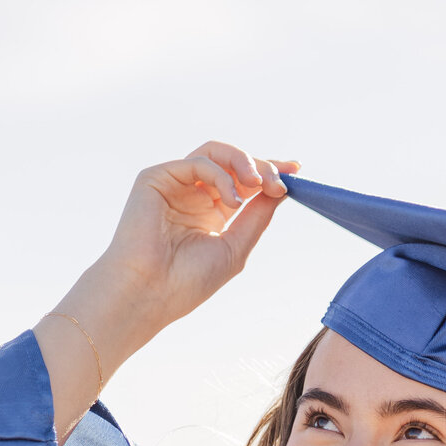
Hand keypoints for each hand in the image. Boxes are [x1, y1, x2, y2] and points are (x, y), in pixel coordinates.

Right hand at [101, 142, 298, 330]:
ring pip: (215, 152)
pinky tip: (232, 199)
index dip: (268, 172)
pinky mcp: (156, 177)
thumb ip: (257, 217)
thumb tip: (280, 190)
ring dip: (243, 162)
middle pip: (233, 163)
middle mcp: (194, 195)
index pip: (243, 182)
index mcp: (212, 212)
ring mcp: (175, 184)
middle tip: (279, 182)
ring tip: (258, 183)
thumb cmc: (187, 281)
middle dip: (261, 167)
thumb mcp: (235, 248)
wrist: (150, 292)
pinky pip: (197, 162)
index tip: (295, 172)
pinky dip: (220, 175)